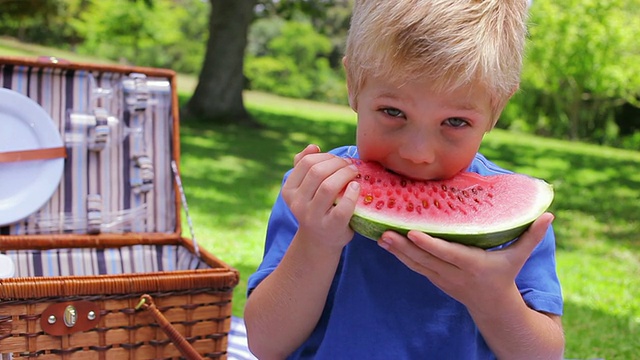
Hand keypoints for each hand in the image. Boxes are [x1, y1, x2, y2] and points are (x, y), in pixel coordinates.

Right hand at [282, 145, 360, 251]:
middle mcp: (297, 204)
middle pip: (317, 172)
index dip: (325, 156)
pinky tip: (357, 187)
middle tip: (349, 164)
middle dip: (337, 163)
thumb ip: (304, 166)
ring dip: (345, 174)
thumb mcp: (305, 189)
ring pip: (329, 186)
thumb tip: (313, 147)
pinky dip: (352, 194)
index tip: (337, 159)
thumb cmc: (316, 207)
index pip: (306, 163)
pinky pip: (343, 207)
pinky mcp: (331, 227)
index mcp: (289, 191)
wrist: (320, 240)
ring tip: (354, 172)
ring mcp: (313, 217)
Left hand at [377, 213, 554, 308]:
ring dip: (398, 252)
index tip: (412, 232)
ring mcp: (442, 279)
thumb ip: (531, 235)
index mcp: (472, 265)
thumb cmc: (505, 276)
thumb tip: (550, 214)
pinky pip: (415, 268)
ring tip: (381, 238)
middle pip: (425, 260)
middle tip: (386, 233)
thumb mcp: (518, 257)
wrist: (494, 308)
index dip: (429, 244)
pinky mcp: (435, 280)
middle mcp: (454, 273)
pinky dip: (401, 258)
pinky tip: (388, 246)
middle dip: (404, 247)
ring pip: (416, 265)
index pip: (447, 254)